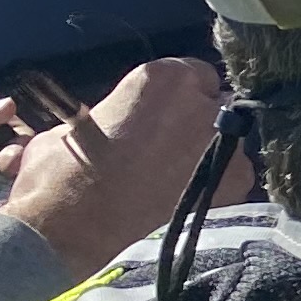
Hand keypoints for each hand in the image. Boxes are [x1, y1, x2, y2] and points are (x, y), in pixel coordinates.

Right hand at [0, 57, 228, 276]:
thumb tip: (118, 121)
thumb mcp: (80, 122)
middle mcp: (203, 103)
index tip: (163, 116)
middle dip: (197, 123)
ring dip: (208, 153)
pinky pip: (233, 174)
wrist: (75, 225)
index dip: (177, 99)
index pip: (193, 75)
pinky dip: (216, 183)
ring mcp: (225, 141)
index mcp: (164, 78)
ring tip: (174, 178)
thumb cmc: (63, 170)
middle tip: (170, 148)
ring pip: (228, 140)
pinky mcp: (237, 179)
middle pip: (216, 105)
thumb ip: (117, 112)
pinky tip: (185, 196)